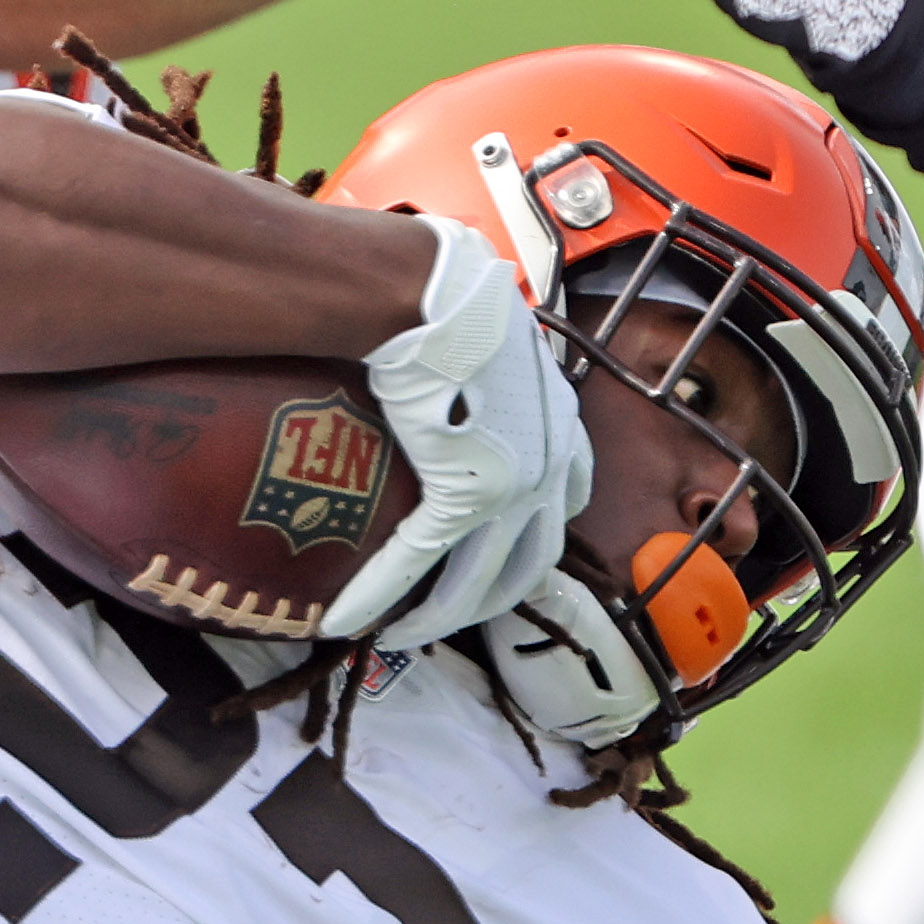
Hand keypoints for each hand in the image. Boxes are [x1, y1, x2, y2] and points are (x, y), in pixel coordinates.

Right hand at [321, 216, 590, 649]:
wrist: (427, 291)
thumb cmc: (448, 296)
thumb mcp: (492, 337)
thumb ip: (489, 371)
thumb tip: (452, 367)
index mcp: (560, 421)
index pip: (569, 494)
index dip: (539, 531)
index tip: (510, 552)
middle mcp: (549, 461)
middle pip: (530, 561)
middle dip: (492, 597)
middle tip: (453, 615)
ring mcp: (512, 485)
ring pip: (480, 579)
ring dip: (438, 616)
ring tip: (403, 633)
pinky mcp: (462, 496)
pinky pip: (419, 562)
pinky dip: (382, 594)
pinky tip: (353, 619)